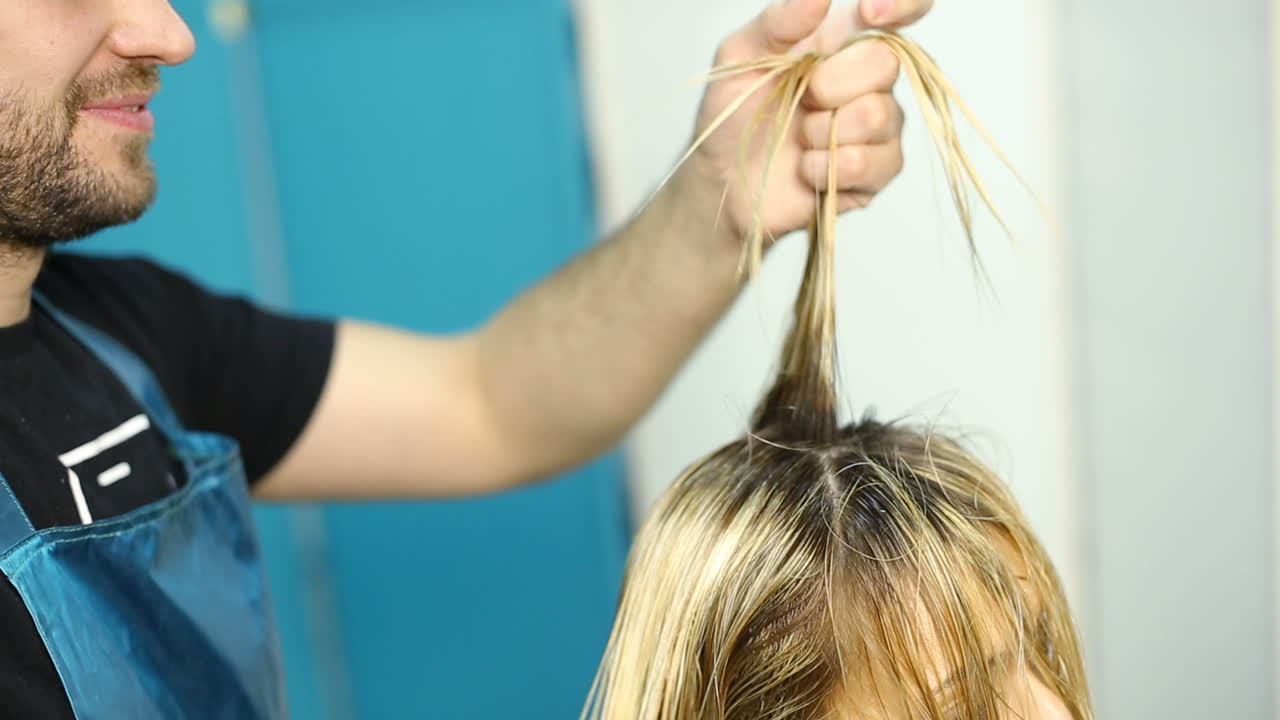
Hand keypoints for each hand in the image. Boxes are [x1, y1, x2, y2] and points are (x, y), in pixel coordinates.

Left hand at [678, 0, 932, 248]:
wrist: (723, 182)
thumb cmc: (733, 117)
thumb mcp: (739, 58)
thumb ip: (779, 22)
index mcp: (842, 42)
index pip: (899, 12)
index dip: (902, 5)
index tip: (869, 13)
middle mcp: (869, 81)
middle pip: (886, 62)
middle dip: (831, 84)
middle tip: (800, 99)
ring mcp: (879, 127)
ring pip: (878, 115)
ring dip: (823, 131)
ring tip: (798, 139)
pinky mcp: (876, 172)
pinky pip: (868, 162)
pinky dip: (825, 167)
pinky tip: (806, 169)